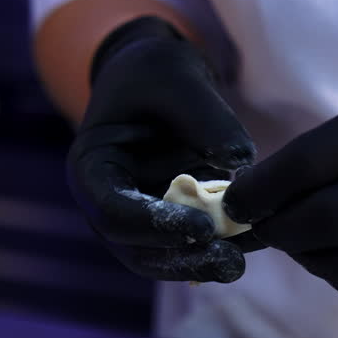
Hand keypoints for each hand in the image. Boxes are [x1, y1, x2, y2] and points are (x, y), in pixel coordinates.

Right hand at [68, 16, 256, 282]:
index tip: (203, 227)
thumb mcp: (179, 77)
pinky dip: (211, 252)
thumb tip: (242, 161)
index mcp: (92, 167)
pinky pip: (183, 247)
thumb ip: (206, 117)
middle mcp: (106, 201)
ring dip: (198, 266)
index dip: (155, 226)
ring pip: (158, 258)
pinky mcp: (166, 222)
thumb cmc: (157, 72)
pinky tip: (245, 250)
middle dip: (181, 259)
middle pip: (134, 248)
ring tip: (238, 264)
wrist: (159, 79)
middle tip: (229, 263)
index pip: (112, 211)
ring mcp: (135, 217)